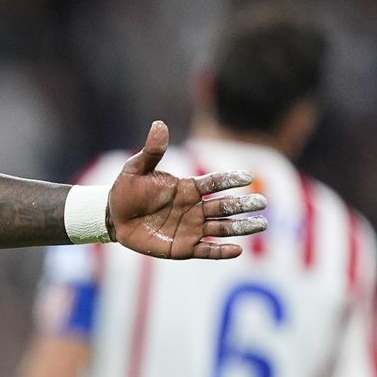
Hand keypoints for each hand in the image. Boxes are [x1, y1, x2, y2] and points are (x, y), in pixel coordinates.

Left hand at [108, 121, 266, 259]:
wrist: (114, 217)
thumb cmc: (127, 190)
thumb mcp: (137, 169)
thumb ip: (152, 152)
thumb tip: (159, 124)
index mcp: (188, 188)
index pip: (214, 182)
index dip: (230, 179)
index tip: (247, 177)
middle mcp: (195, 208)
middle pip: (224, 206)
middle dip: (243, 205)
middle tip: (262, 202)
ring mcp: (190, 228)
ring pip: (222, 227)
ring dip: (241, 227)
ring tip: (262, 224)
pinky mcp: (183, 248)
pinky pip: (206, 250)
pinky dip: (222, 251)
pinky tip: (237, 250)